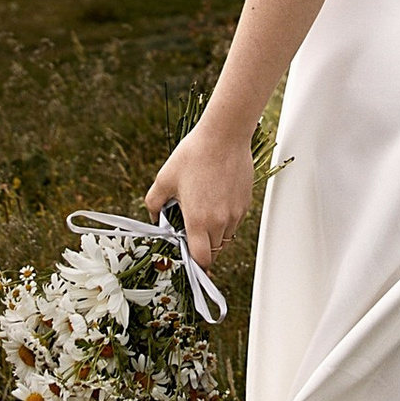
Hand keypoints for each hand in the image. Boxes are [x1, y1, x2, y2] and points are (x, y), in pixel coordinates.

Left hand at [144, 120, 252, 269]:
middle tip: (191, 234)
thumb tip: (155, 217)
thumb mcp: (165, 179)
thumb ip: (154, 203)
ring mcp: (235, 213)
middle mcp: (220, 221)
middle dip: (203, 248)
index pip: (201, 258)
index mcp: (199, 219)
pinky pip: (235, 223)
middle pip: (214, 252)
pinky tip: (215, 203)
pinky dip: (225, 221)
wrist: (224, 136)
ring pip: (226, 238)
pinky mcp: (245, 203)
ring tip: (203, 214)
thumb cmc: (195, 154)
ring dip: (215, 235)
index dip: (195, 265)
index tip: (189, 261)